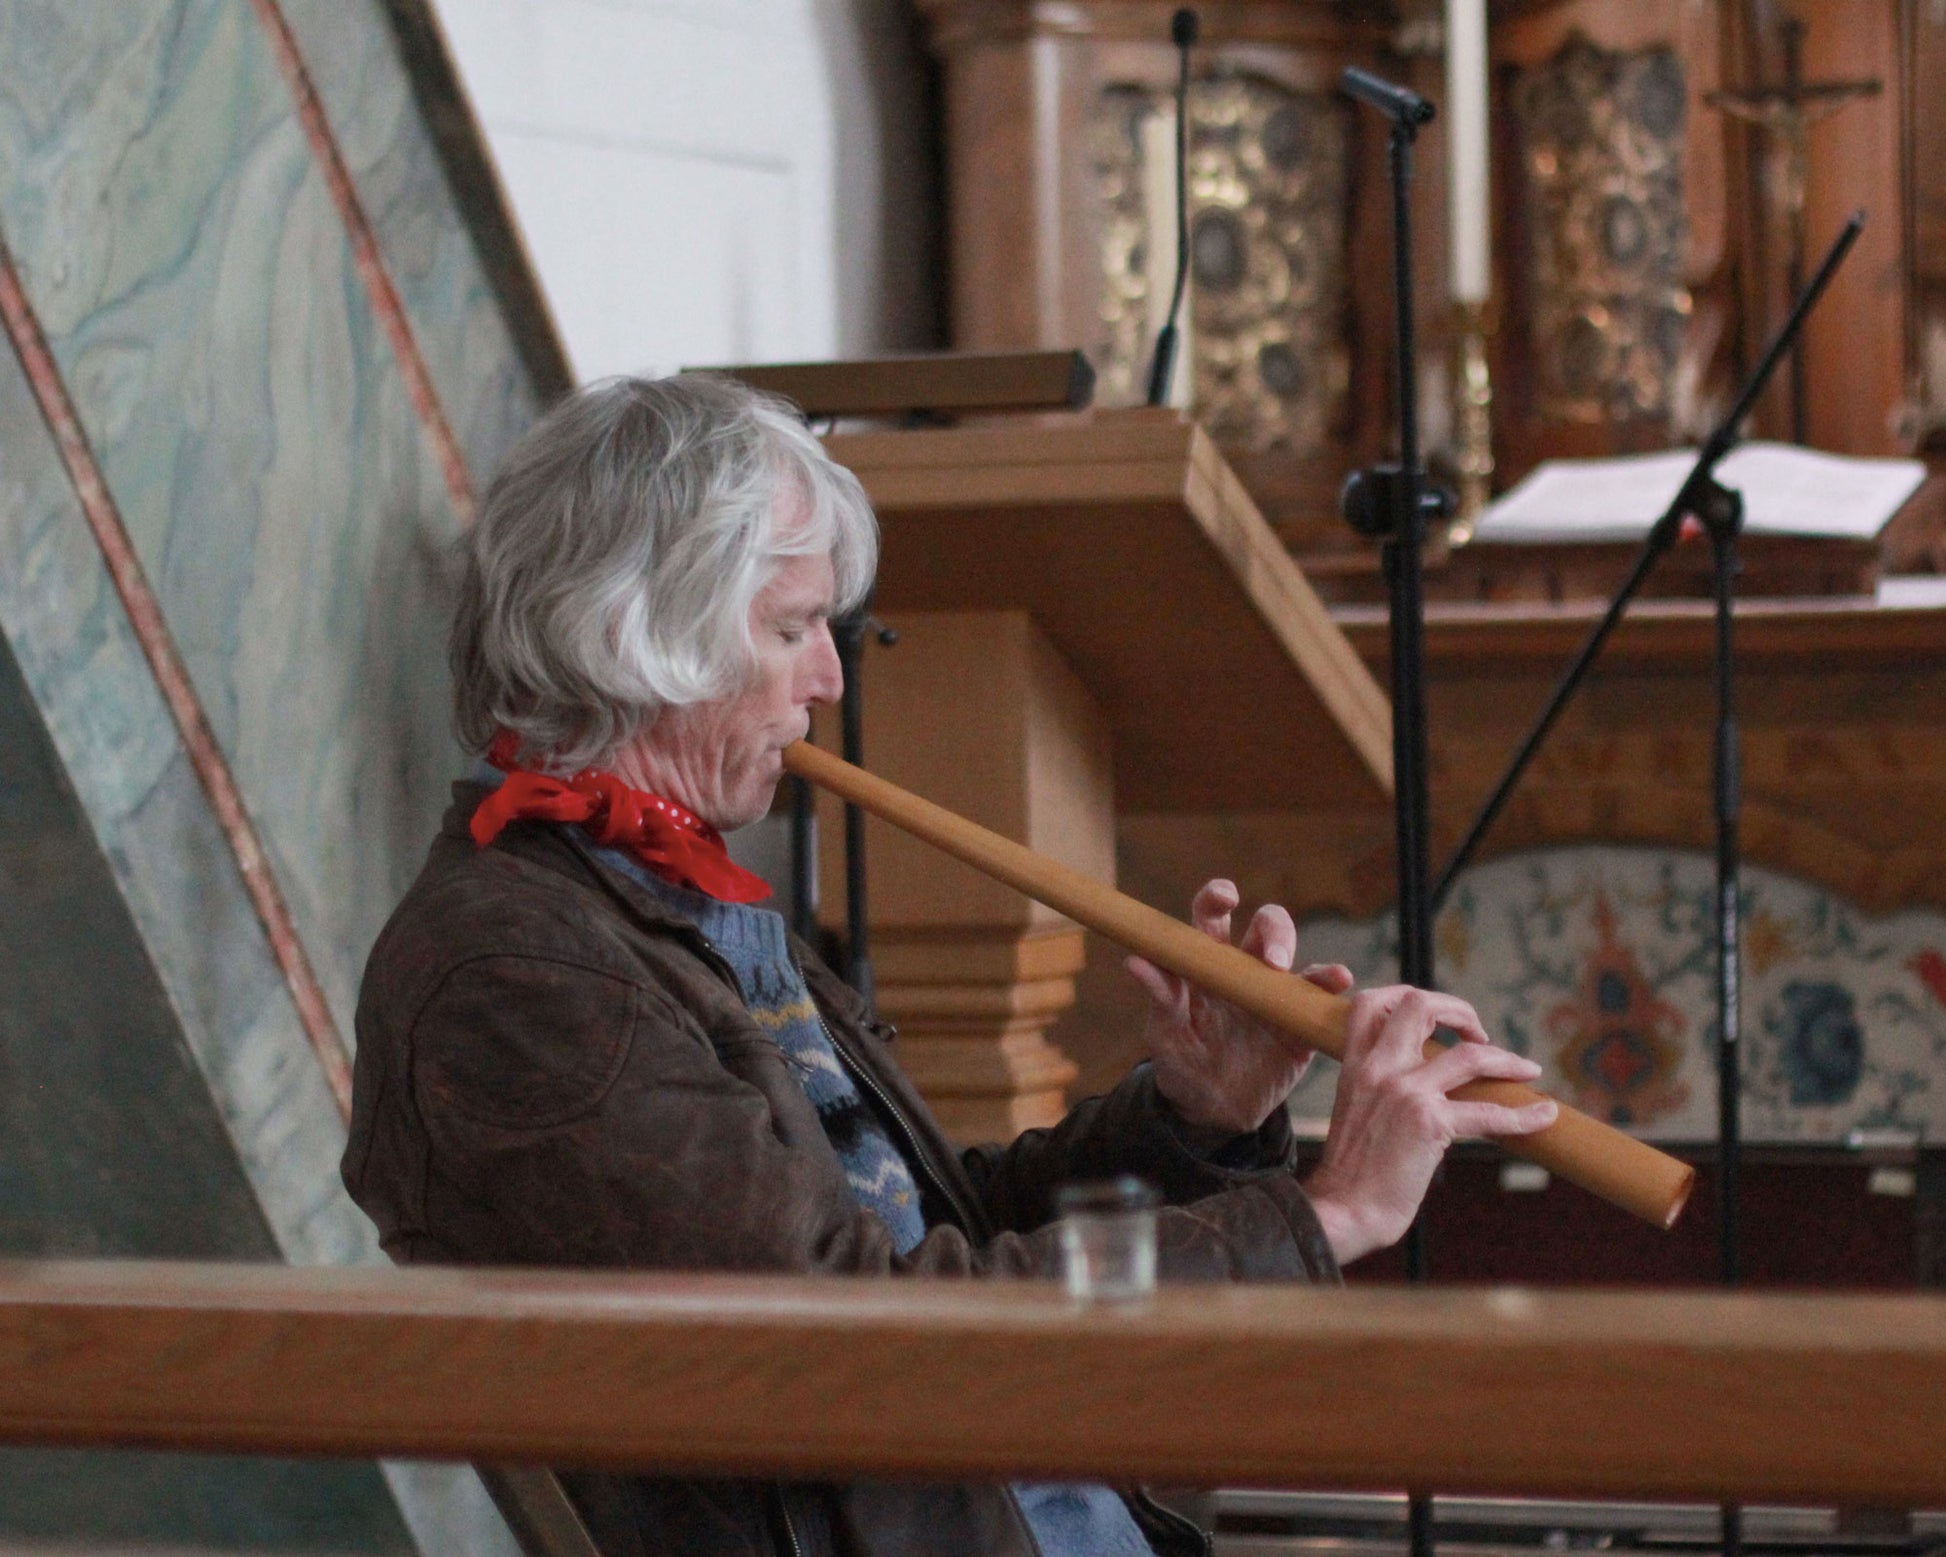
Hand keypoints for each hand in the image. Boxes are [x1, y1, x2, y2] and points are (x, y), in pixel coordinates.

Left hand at [1128, 879, 1352, 1137]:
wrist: (1211, 1112)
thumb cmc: (1181, 1062)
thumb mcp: (1164, 1034)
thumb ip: (1159, 997)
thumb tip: (1134, 962)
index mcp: (1206, 964)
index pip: (1212, 916)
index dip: (1218, 897)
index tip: (1226, 897)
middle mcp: (1244, 969)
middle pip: (1266, 928)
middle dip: (1275, 931)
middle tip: (1273, 961)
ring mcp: (1275, 994)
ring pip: (1300, 962)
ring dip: (1312, 963)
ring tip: (1324, 976)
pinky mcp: (1298, 1023)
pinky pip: (1320, 1000)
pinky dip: (1333, 987)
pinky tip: (1341, 983)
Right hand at [1302, 986, 1557, 1264]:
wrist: (1343, 1210)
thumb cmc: (1351, 1174)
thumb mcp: (1356, 1112)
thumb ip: (1380, 1089)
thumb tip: (1422, 1087)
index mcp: (1355, 1065)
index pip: (1371, 1003)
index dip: (1408, 996)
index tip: (1437, 1018)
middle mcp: (1379, 1069)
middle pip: (1420, 1005)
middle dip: (1459, 1010)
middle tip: (1480, 1034)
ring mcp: (1406, 1091)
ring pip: (1470, 1055)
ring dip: (1506, 1059)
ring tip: (1528, 1069)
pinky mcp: (1431, 1123)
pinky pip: (1489, 1113)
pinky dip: (1524, 1115)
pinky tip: (1544, 1116)